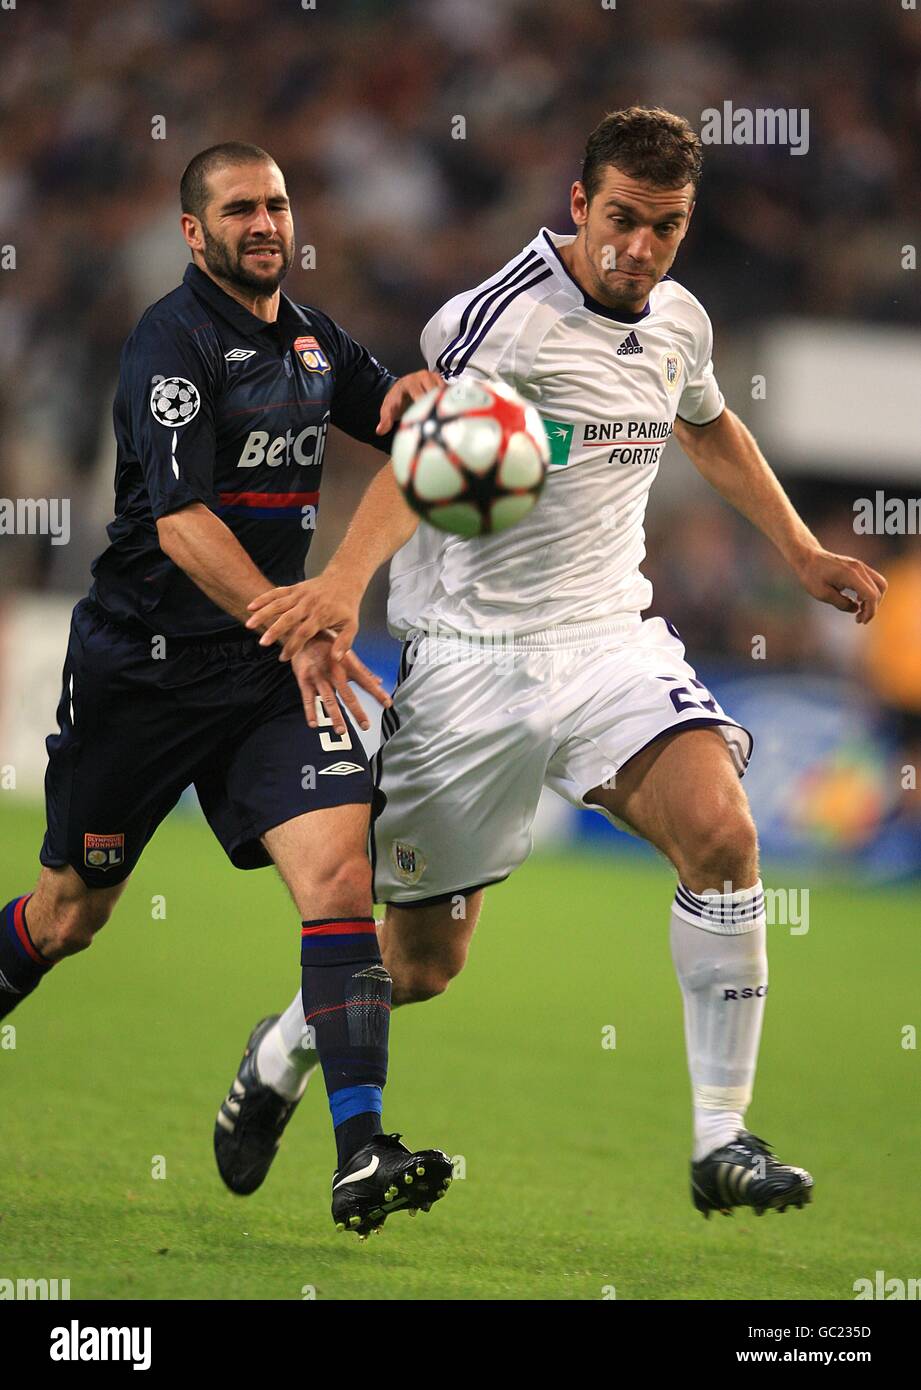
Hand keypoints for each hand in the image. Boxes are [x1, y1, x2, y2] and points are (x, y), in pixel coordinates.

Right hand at [247, 574, 361, 661]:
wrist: (345, 580)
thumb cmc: (347, 606)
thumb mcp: (352, 626)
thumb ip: (344, 643)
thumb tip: (337, 659)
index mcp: (322, 615)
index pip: (304, 633)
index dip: (293, 646)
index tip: (283, 657)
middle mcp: (309, 604)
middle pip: (288, 618)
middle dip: (275, 631)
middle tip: (263, 643)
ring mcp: (300, 595)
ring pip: (278, 604)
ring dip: (263, 614)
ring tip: (249, 624)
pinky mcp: (295, 588)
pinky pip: (277, 592)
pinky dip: (263, 598)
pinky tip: (251, 607)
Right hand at [290, 632, 390, 734]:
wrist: (303, 633)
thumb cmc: (328, 645)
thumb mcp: (347, 655)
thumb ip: (363, 671)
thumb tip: (379, 682)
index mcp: (347, 664)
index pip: (365, 681)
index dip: (377, 692)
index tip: (388, 704)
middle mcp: (334, 670)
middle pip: (347, 693)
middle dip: (357, 710)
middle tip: (365, 726)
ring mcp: (318, 676)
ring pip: (328, 699)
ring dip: (335, 716)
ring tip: (341, 730)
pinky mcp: (304, 679)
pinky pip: (307, 698)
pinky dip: (310, 711)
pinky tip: (314, 724)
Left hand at [376, 369, 443, 435]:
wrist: (402, 389)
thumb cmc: (396, 400)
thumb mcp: (388, 409)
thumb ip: (386, 419)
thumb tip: (380, 430)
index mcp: (409, 382)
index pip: (420, 395)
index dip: (424, 408)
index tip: (427, 420)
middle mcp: (422, 376)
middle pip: (434, 393)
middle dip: (436, 407)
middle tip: (438, 422)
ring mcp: (433, 377)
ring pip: (443, 392)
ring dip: (444, 404)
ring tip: (445, 418)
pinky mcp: (442, 381)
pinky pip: (449, 392)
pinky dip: (449, 401)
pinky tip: (449, 412)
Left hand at [792, 546, 886, 623]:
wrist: (807, 557)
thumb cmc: (811, 575)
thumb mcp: (822, 594)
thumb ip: (841, 603)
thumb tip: (856, 609)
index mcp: (851, 575)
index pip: (871, 595)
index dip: (870, 611)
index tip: (861, 621)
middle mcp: (859, 568)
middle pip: (879, 590)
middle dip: (872, 608)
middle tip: (859, 619)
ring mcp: (860, 566)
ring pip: (880, 584)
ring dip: (873, 600)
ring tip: (859, 610)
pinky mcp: (858, 567)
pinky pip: (873, 580)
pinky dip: (870, 592)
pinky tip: (857, 600)